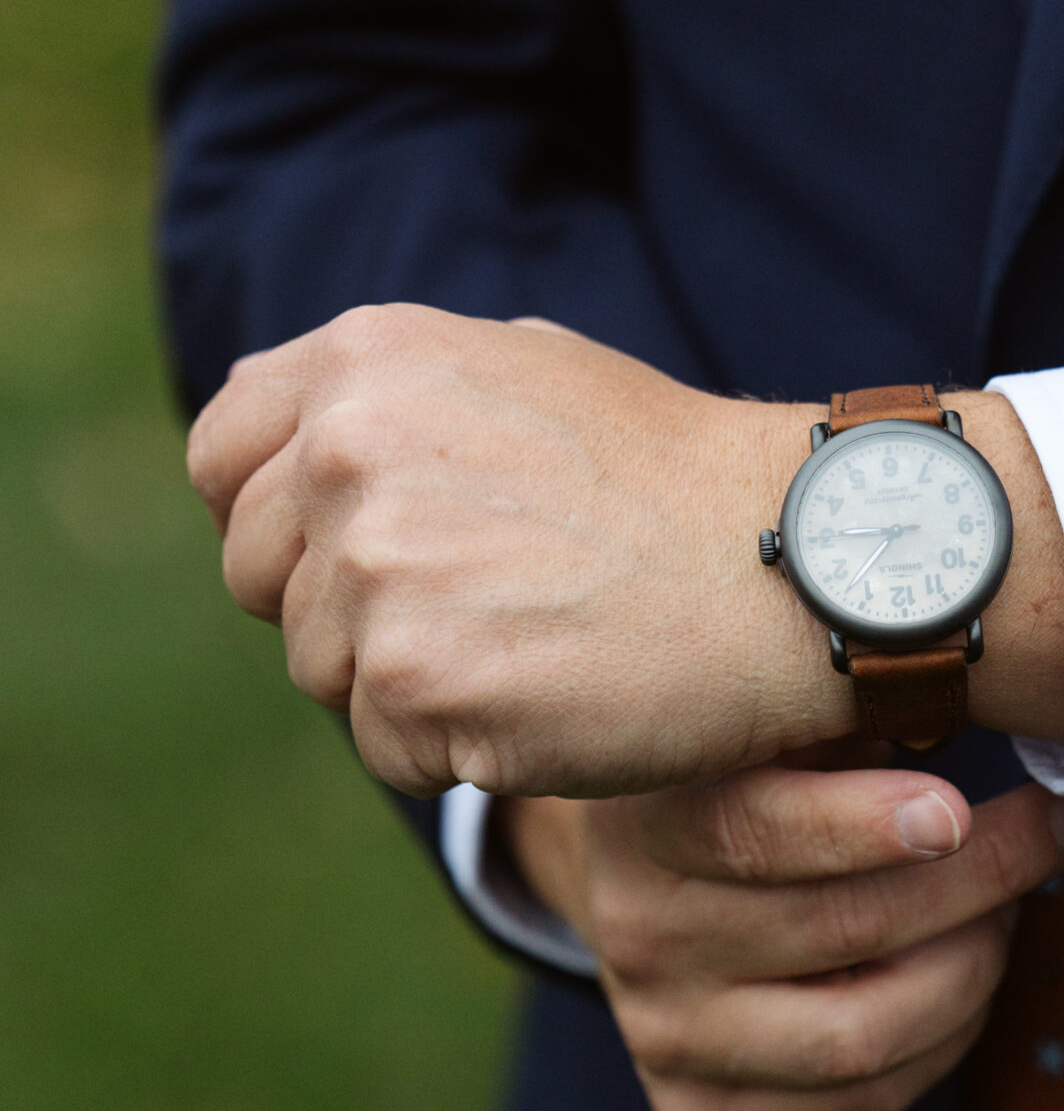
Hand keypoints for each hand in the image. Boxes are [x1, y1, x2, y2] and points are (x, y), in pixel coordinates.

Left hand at [186, 303, 1063, 802]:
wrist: (794, 560)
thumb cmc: (674, 479)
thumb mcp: (526, 371)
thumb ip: (395, 399)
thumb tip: (299, 442)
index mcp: (365, 359)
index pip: (222, 458)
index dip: (281, 519)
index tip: (359, 551)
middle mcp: (348, 446)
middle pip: (259, 579)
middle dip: (348, 611)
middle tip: (484, 610)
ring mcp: (374, 562)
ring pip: (320, 674)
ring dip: (409, 685)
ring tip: (535, 645)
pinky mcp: (411, 676)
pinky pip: (383, 751)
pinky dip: (459, 750)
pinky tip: (553, 699)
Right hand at [503, 752, 1063, 1110]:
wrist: (632, 863)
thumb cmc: (739, 762)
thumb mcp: (766, 711)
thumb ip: (845, 701)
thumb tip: (982, 672)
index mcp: (646, 819)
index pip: (756, 834)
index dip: (864, 826)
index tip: (956, 808)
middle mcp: (639, 932)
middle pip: (844, 933)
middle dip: (980, 882)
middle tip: (1054, 833)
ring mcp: (663, 1029)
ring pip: (860, 1038)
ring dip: (972, 972)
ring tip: (1006, 910)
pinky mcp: (692, 1103)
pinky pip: (856, 1101)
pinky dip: (940, 1044)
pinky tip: (965, 976)